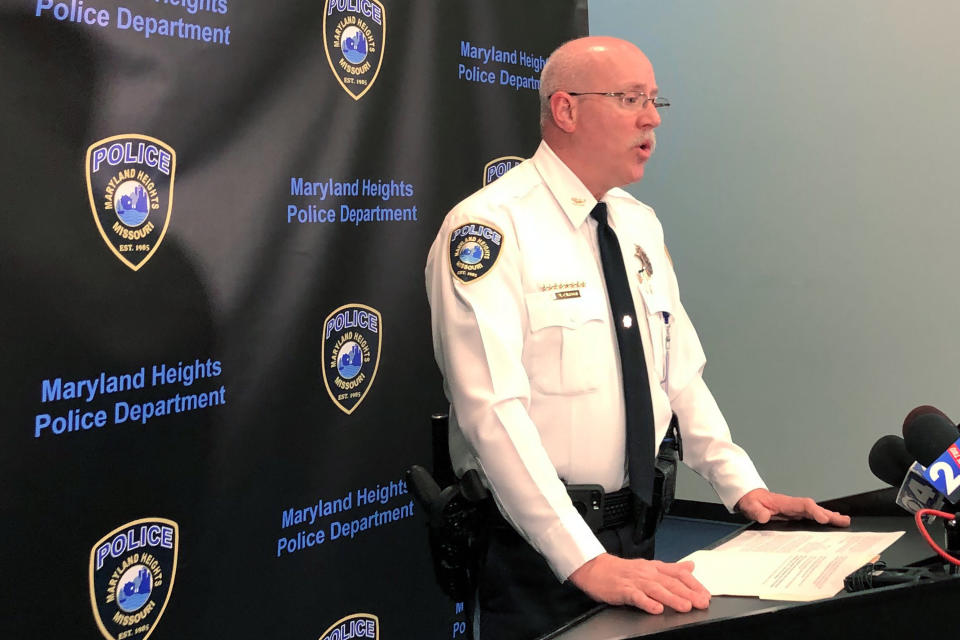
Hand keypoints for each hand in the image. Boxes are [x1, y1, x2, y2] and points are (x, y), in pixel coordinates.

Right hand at [567, 553, 709, 614]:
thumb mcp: (648, 566)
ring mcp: (634, 581)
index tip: (705, 594)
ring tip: (685, 606)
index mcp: (654, 568)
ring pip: (656, 589)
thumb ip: (670, 568)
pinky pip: (636, 596)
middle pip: (670, 582)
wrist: (595, 569)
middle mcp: (647, 573)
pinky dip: (646, 602)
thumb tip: (691, 566)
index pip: (677, 573)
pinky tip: (656, 608)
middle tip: (701, 603)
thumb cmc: (621, 570)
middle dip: (688, 593)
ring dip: (672, 598)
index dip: (693, 583)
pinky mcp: (622, 590)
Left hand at [735, 488, 850, 526]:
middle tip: (844, 521)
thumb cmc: (751, 502)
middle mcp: (793, 505)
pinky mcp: (795, 514)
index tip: (824, 519)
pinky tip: (831, 522)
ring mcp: (795, 509)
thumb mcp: (750, 506)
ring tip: (844, 522)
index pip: (803, 505)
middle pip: (814, 508)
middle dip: (829, 514)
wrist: (749, 498)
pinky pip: (811, 516)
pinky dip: (823, 518)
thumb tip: (764, 516)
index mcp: (785, 502)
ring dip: (830, 516)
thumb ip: (757, 511)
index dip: (815, 511)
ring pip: (815, 512)